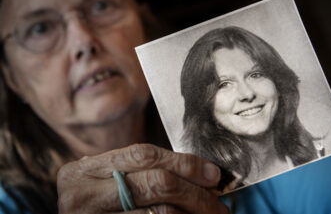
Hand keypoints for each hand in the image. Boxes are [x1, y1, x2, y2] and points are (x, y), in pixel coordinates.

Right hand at [57, 144, 229, 213]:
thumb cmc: (94, 204)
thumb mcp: (105, 182)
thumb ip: (141, 173)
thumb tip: (200, 176)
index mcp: (84, 172)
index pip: (144, 156)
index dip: (184, 163)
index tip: (212, 174)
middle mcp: (83, 197)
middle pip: (155, 184)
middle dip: (195, 193)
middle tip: (218, 204)